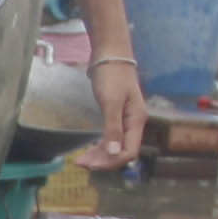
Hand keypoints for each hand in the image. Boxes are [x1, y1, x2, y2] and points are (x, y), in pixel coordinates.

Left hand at [83, 50, 145, 170]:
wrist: (110, 54)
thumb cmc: (112, 75)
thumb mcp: (111, 101)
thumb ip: (113, 128)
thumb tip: (115, 153)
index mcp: (136, 121)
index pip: (129, 152)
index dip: (112, 162)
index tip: (91, 164)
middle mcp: (133, 123)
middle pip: (121, 152)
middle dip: (103, 160)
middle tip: (81, 164)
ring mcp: (125, 120)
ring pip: (115, 146)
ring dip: (100, 155)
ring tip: (81, 160)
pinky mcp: (116, 115)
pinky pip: (111, 137)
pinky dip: (100, 145)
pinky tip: (90, 149)